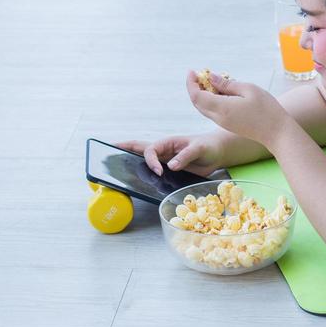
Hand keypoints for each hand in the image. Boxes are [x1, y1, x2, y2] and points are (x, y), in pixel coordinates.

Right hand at [114, 132, 228, 177]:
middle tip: (108, 149)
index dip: (151, 161)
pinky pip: (153, 175)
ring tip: (114, 169)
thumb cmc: (208, 146)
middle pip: (139, 149)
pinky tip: (136, 184)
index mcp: (168, 143)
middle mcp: (163, 151)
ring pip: (143, 163)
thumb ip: (186, 156)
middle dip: (124, 148)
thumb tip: (170, 166)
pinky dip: (144, 177)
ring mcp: (164, 162)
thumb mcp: (200, 149)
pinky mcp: (168, 172)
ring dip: (130, 164)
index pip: (151, 150)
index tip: (159, 172)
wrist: (217, 153)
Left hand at [186, 70, 289, 146]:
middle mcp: (219, 118)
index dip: (191, 83)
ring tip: (210, 80)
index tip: (192, 71)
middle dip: (194, 88)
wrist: (276, 132)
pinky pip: (212, 112)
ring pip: (203, 108)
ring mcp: (223, 123)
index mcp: (222, 108)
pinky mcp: (228, 125)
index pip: (197, 96)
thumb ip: (227, 84)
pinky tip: (220, 91)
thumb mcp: (249, 89)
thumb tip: (210, 78)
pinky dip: (210, 100)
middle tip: (199, 74)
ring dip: (202, 94)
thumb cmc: (266, 108)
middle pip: (197, 103)